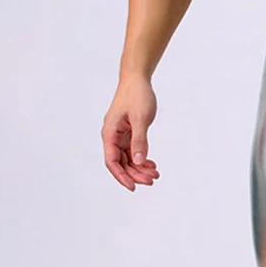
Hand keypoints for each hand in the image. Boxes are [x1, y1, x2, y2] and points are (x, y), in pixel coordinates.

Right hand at [101, 74, 159, 191]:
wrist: (137, 79)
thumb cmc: (137, 95)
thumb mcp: (140, 118)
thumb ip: (140, 141)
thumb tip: (139, 161)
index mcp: (110, 133)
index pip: (112, 161)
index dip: (121, 176)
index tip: (133, 187)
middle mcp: (112, 136)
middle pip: (121, 163)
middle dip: (135, 174)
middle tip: (153, 180)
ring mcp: (120, 136)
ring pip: (128, 159)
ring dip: (140, 169)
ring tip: (155, 174)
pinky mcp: (128, 133)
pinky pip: (133, 152)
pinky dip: (142, 160)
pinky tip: (152, 164)